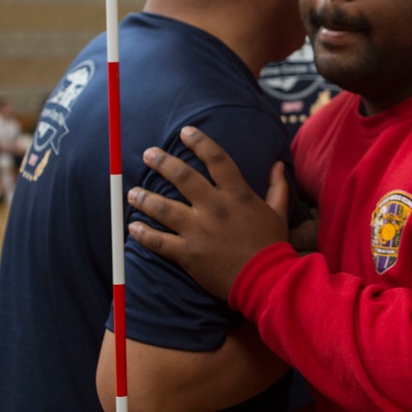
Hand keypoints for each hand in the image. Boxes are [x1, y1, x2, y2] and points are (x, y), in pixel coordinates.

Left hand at [126, 126, 289, 300]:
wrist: (266, 280)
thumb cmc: (273, 244)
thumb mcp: (279, 212)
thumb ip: (278, 186)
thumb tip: (278, 164)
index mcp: (237, 195)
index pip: (217, 159)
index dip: (200, 142)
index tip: (186, 132)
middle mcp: (215, 207)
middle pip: (183, 177)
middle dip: (162, 162)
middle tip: (148, 154)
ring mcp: (198, 230)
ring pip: (163, 208)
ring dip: (144, 198)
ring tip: (132, 193)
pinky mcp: (188, 253)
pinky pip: (158, 241)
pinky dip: (143, 234)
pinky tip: (133, 227)